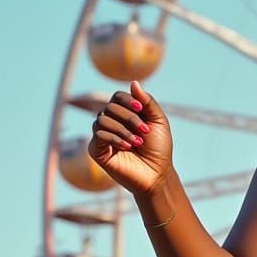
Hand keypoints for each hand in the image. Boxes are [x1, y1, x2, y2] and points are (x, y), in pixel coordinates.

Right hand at [87, 81, 172, 195]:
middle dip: (129, 117)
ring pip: (102, 119)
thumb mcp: (159, 122)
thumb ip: (148, 102)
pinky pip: (98, 135)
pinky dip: (114, 138)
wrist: (156, 173)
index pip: (117, 97)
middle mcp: (112, 122)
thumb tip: (133, 82)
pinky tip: (127, 146)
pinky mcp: (97, 149)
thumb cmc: (159, 149)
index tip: (141, 109)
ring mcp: (102, 135)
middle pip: (110, 107)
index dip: (127, 100)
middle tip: (144, 131)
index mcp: (125, 114)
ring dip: (123, 129)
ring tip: (137, 142)